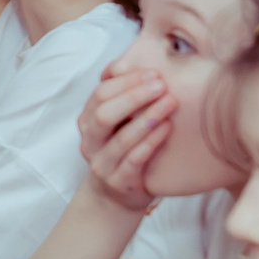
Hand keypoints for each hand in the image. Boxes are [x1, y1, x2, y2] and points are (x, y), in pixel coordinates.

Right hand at [78, 63, 171, 213]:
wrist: (116, 195)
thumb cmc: (124, 151)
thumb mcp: (118, 123)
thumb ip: (122, 97)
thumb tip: (132, 63)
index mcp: (88, 121)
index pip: (100, 93)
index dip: (126, 81)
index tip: (154, 72)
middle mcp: (90, 141)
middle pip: (104, 113)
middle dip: (134, 96)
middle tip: (162, 85)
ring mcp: (102, 163)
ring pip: (120, 138)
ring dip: (147, 118)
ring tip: (170, 103)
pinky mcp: (118, 182)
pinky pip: (134, 160)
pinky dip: (151, 143)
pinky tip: (168, 129)